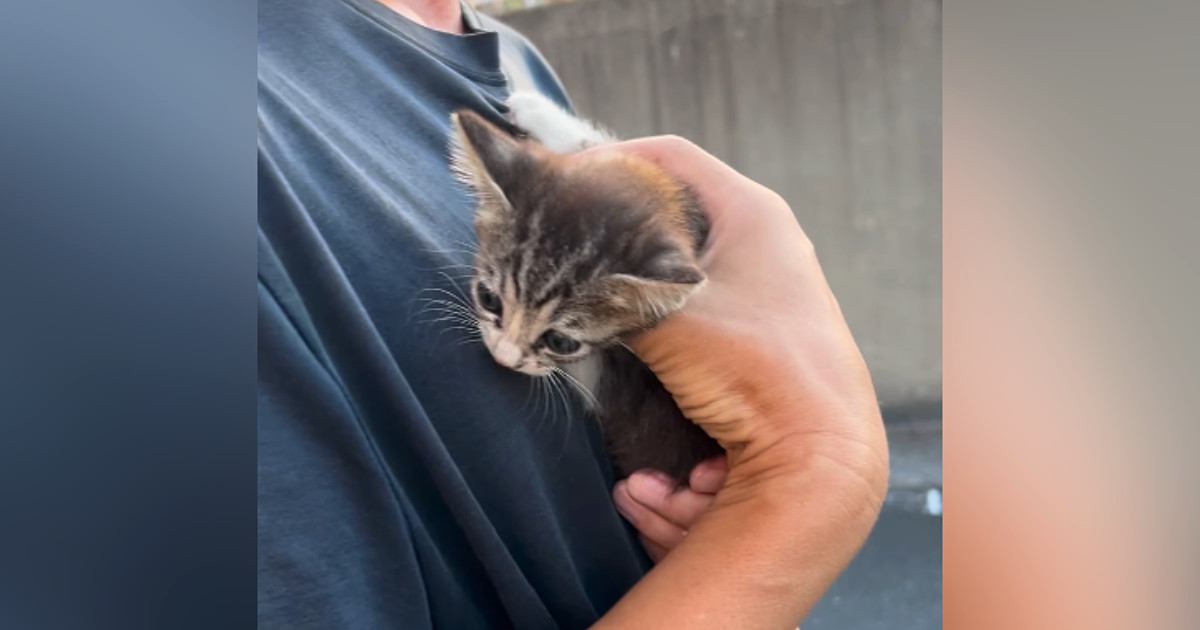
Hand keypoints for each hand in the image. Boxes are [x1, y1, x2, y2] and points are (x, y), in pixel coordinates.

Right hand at [576, 136, 888, 628]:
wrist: (819, 458)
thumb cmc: (754, 370)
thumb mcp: (664, 315)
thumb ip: (603, 292)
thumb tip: (555, 290)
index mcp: (752, 214)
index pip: (669, 157)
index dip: (609, 161)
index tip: (561, 186)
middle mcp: (768, 242)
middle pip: (676, 210)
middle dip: (621, 228)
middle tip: (569, 244)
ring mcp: (769, 289)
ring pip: (683, 265)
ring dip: (640, 282)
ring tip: (594, 300)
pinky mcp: (763, 334)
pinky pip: (697, 311)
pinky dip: (664, 324)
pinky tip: (637, 350)